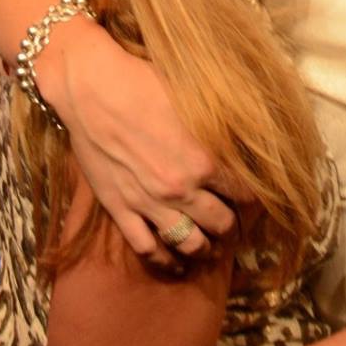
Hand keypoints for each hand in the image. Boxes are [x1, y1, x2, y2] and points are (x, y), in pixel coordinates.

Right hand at [43, 17, 242, 260]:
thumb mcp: (194, 99)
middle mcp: (180, 189)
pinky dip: (164, 260)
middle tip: (235, 225)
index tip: (254, 201)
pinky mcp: (120, 208)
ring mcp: (148, 203)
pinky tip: (175, 263)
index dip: (253, 200)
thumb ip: (221, 127)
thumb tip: (247, 136)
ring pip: (188, 243)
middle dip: (233, 227)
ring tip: (211, 248)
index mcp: (203, 161)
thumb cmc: (143, 82)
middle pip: (220, 223)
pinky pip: (146, 247)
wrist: (91, 88)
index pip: (243, 194)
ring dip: (205, 249)